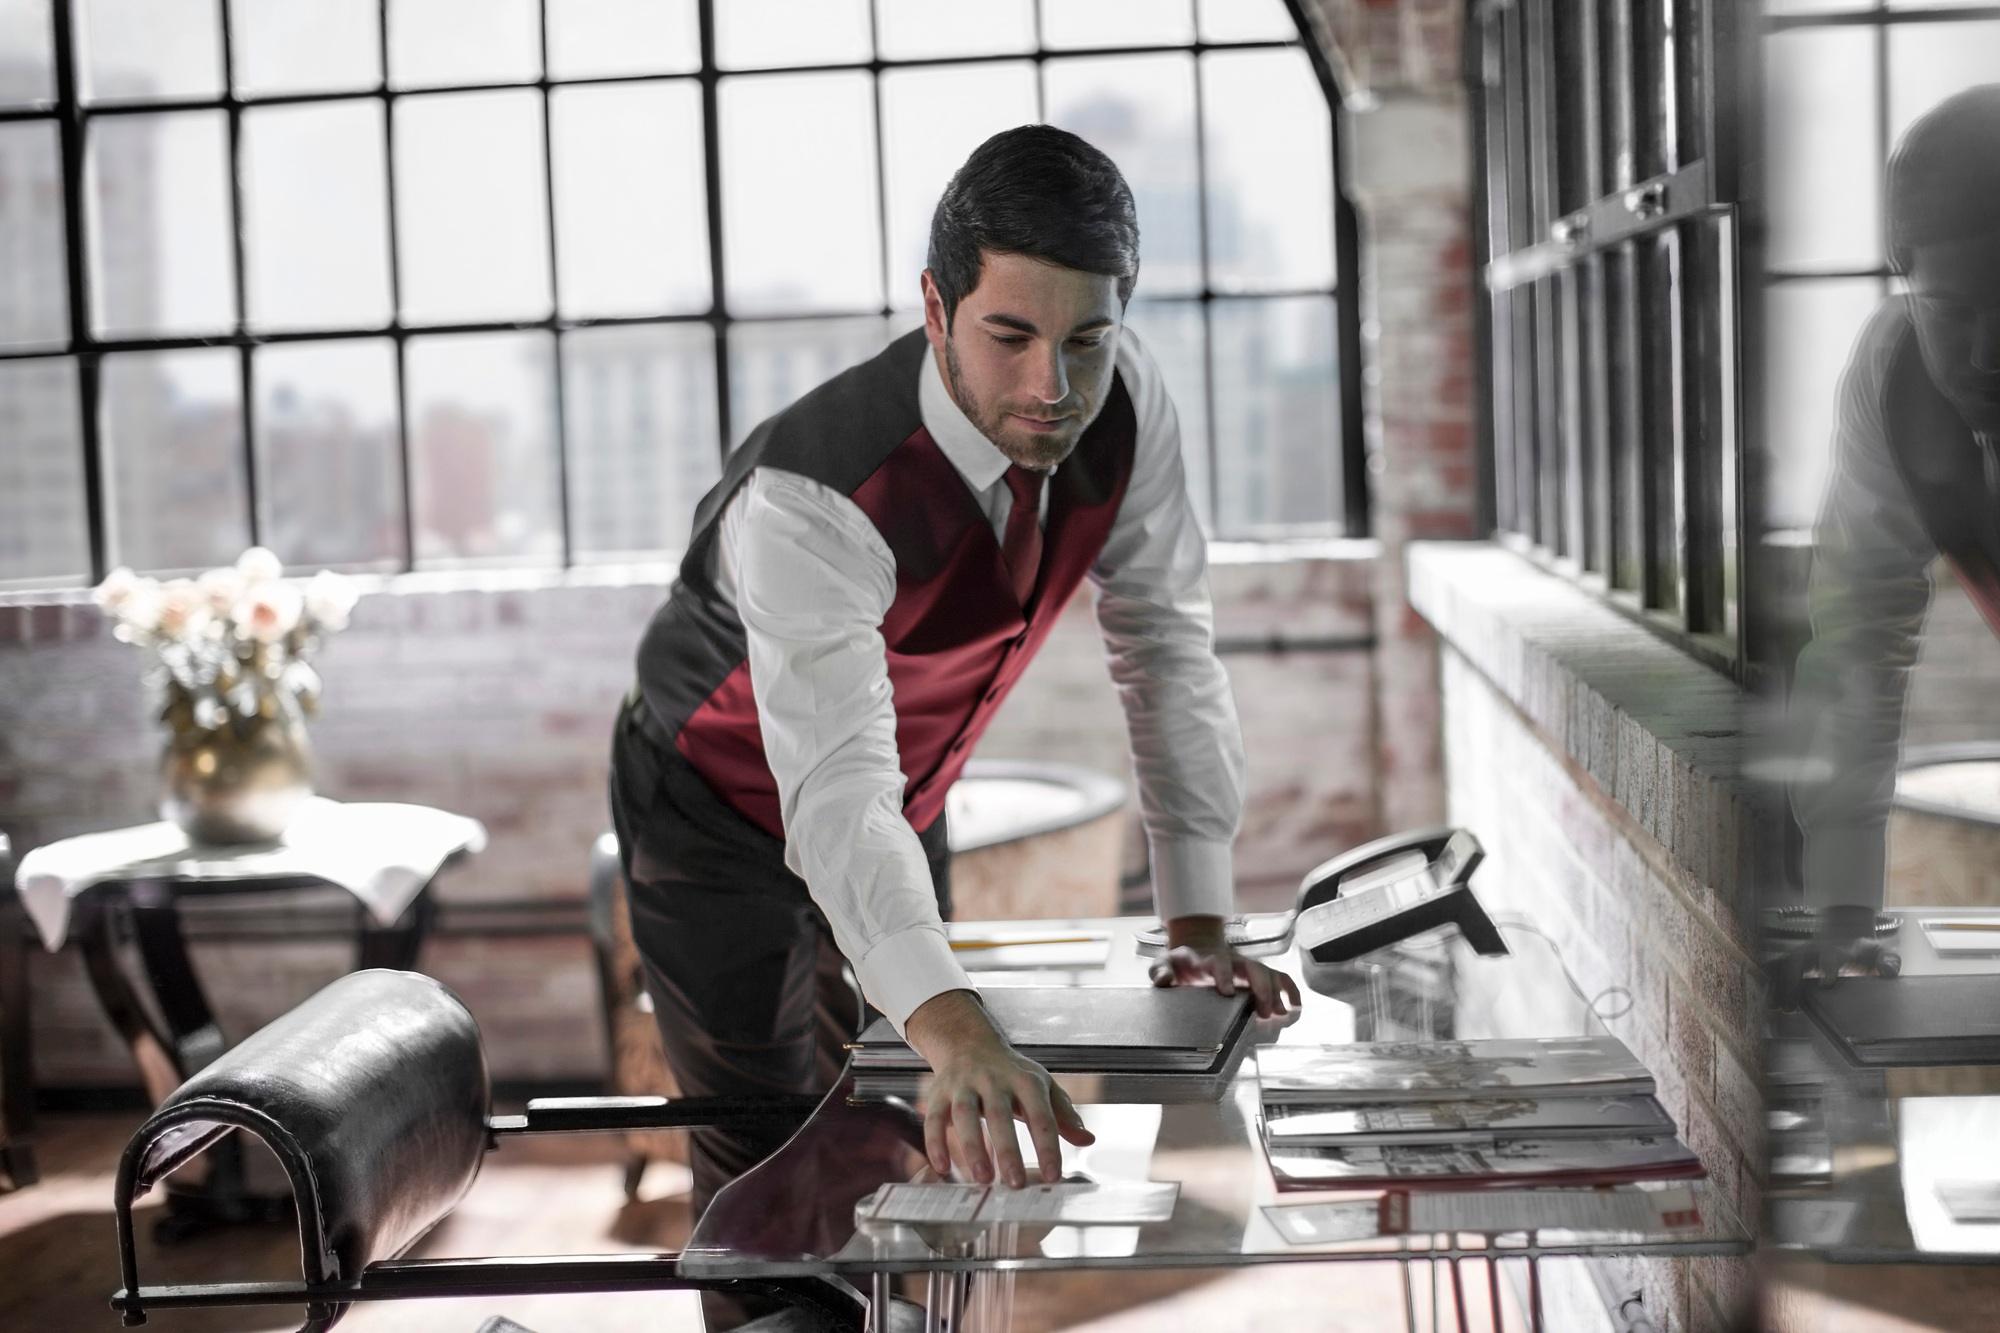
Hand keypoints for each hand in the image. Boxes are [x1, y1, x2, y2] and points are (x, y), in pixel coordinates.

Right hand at [904, 990, 1095, 1187]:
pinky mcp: (939, 1092)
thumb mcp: (1042, 1087)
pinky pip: (933, 1117)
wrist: (969, 1043)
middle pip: (1000, 1114)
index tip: (1054, 1177)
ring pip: (964, 1114)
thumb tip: (1088, 1139)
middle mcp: (994, 1079)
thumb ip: (1063, 1115)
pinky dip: (935, 1142)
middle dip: (1008, 1150)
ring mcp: (964, 1084)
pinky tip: (942, 1167)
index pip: (1041, 1115)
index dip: (1048, 1146)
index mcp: (1026, 1080)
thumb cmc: (1012, 1074)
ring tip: (982, 1178)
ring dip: (972, 1146)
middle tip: (1015, 1184)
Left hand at [1149, 915, 1301, 1018]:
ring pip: (1267, 973)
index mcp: (1208, 959)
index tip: (1228, 992)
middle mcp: (1232, 961)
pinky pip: (1278, 977)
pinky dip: (1290, 989)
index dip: (1224, 975)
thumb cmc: (1181, 961)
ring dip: (1275, 992)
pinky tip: (1295, 1006)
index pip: (1218, 963)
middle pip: (1252, 968)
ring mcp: (1246, 966)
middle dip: (1260, 987)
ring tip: (1279, 1014)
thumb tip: (1163, 981)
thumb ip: (1160, 971)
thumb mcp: (1164, 963)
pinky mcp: (1256, 973)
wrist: (1197, 946)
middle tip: (1264, 1010)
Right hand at [1765, 905, 1900, 1010]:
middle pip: (1797, 961)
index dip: (1828, 967)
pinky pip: (1776, 967)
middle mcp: (1815, 950)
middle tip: (1790, 1006)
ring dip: (1777, 985)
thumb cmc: (1864, 947)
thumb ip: (1888, 961)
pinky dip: (1769, 981)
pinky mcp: (1794, 959)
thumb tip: (1887, 972)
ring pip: (1783, 965)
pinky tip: (1765, 998)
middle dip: (1791, 982)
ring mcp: (1802, 954)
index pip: (1831, 956)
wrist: (1845, 928)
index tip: (1827, 983)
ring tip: (1773, 1007)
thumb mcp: (1882, 951)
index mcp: (1838, 949)